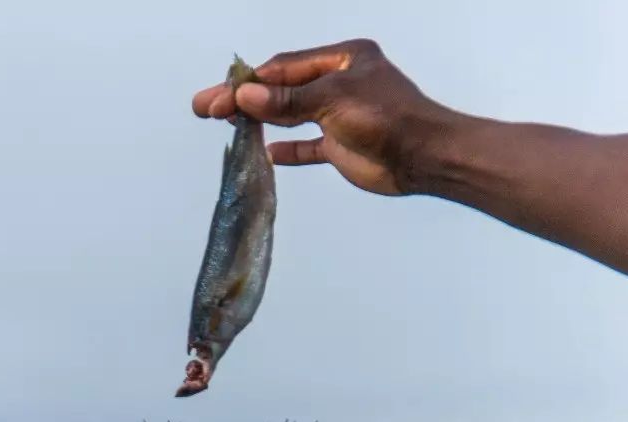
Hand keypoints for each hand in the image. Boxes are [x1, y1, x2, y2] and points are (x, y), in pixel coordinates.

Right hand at [192, 39, 451, 196]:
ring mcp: (340, 114)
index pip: (283, 69)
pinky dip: (287, 148)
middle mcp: (339, 82)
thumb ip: (288, 101)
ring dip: (260, 120)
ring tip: (226, 124)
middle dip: (245, 99)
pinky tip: (266, 152)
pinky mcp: (342, 144)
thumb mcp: (334, 100)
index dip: (249, 83)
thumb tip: (246, 97)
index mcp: (342, 59)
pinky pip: (307, 144)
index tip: (218, 96)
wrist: (422, 156)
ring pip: (290, 114)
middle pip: (282, 90)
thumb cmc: (387, 118)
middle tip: (205, 108)